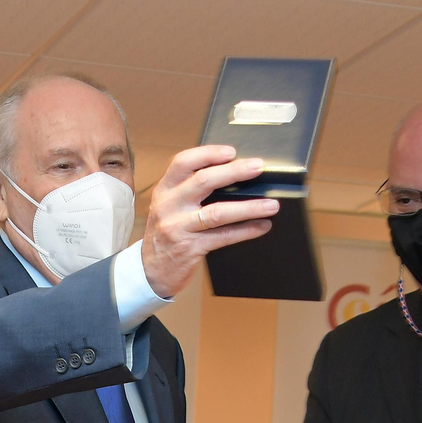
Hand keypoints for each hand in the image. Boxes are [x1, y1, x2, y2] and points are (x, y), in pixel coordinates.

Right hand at [141, 146, 277, 298]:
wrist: (150, 271)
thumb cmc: (165, 234)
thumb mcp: (169, 206)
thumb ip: (189, 191)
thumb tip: (232, 176)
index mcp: (165, 190)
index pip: (183, 162)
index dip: (208, 154)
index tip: (231, 151)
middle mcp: (169, 206)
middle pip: (203, 181)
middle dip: (234, 172)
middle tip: (257, 167)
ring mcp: (178, 228)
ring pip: (217, 212)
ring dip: (248, 207)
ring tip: (271, 205)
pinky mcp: (190, 248)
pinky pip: (223, 237)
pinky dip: (245, 231)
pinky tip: (261, 226)